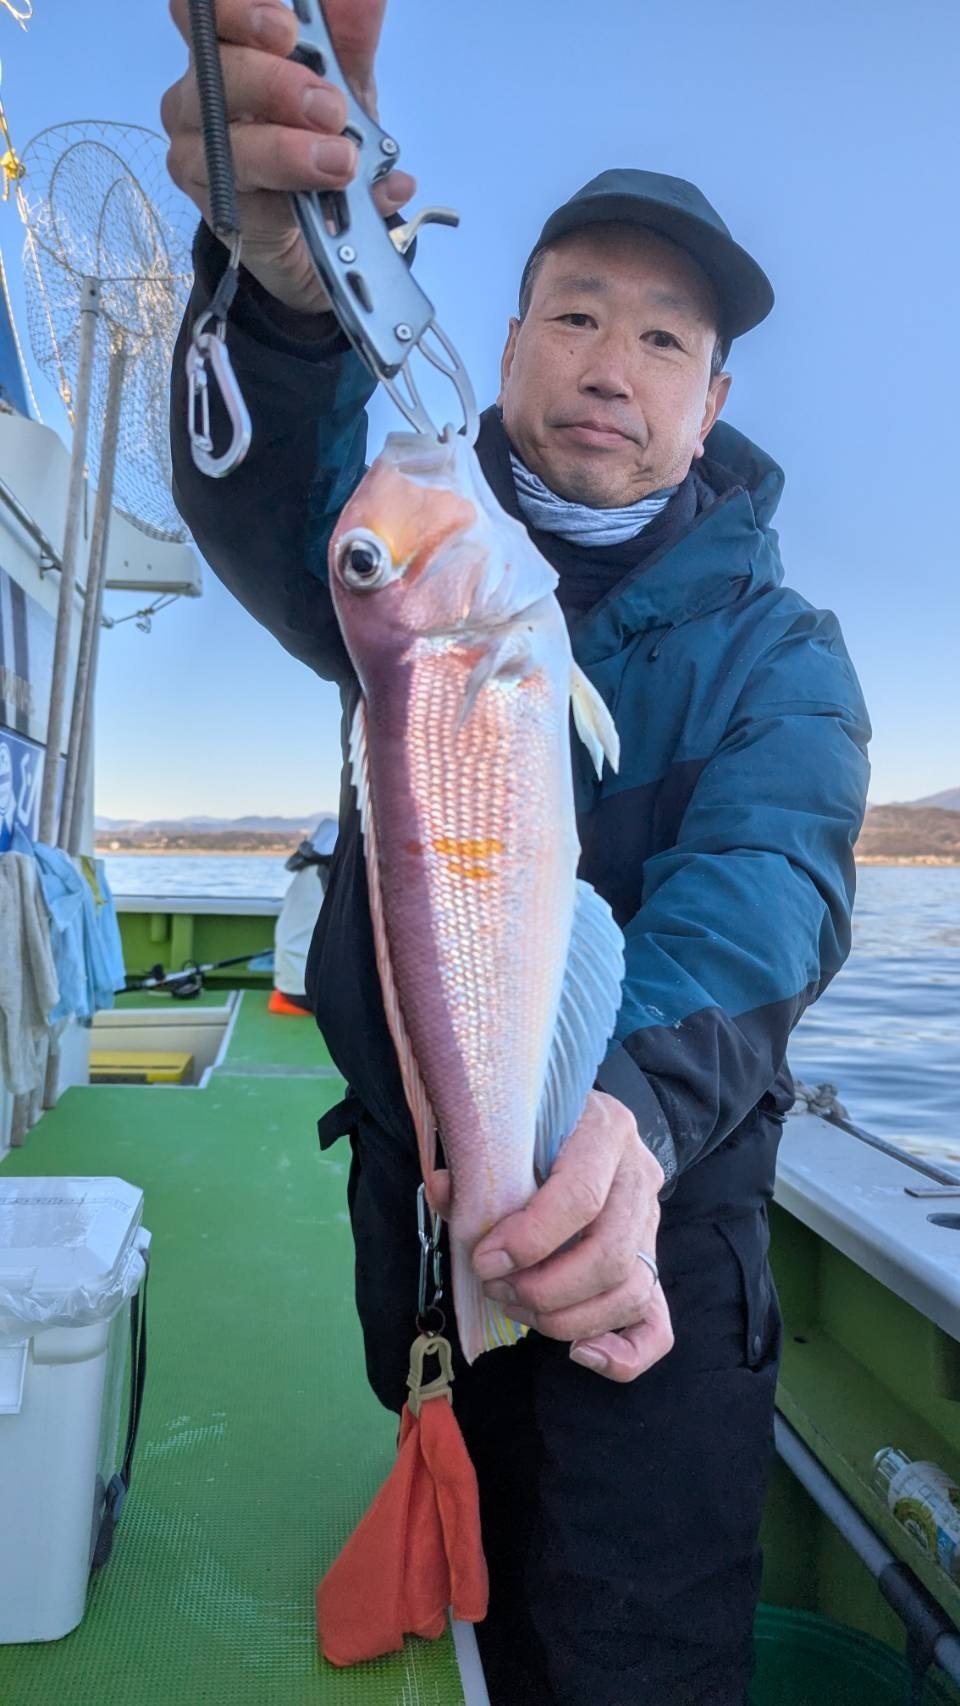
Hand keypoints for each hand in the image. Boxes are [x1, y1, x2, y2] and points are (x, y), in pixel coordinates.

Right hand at [162, 0, 415, 313]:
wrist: (322, 225)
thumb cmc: (317, 136)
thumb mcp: (344, 82)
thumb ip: (349, 36)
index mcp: (226, 49)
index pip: (207, 12)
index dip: (238, 12)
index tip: (288, 29)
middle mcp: (198, 93)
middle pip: (216, 72)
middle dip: (276, 85)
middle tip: (329, 108)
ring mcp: (196, 150)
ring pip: (225, 142)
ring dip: (285, 150)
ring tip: (338, 161)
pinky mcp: (211, 203)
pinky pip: (244, 198)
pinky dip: (292, 198)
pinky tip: (326, 203)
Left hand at [430, 1091, 673, 1382]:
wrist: (582, 1125)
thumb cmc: (536, 1129)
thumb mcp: (508, 1130)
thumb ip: (475, 1165)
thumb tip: (442, 1190)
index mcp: (606, 1131)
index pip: (581, 1197)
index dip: (530, 1240)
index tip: (485, 1260)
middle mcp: (639, 1177)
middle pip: (611, 1255)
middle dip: (545, 1289)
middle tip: (498, 1288)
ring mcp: (651, 1224)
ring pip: (631, 1292)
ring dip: (566, 1318)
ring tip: (516, 1306)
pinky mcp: (652, 1264)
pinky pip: (656, 1326)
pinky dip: (623, 1354)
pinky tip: (581, 1354)